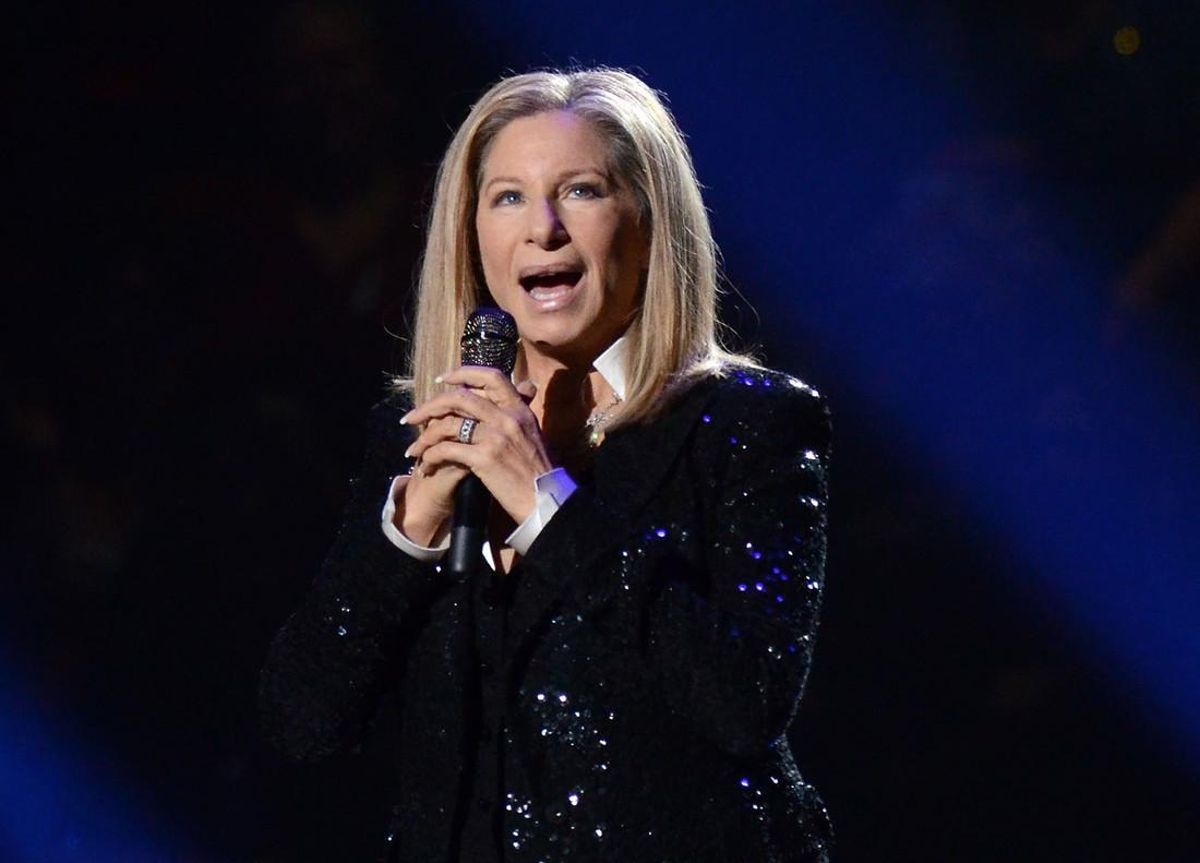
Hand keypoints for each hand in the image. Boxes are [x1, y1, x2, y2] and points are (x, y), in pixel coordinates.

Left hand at [400, 367, 550, 537]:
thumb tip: (522, 390)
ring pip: (448, 424)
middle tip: (414, 417)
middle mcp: (507, 418)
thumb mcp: (533, 434)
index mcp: (519, 410)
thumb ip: (519, 414)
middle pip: (459, 398)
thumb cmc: (539, 472)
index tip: (444, 379)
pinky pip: (447, 450)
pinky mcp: (485, 458)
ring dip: (424, 436)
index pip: (491, 377)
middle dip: (430, 406)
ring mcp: (496, 436)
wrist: (547, 500)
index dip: (463, 373)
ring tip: (413, 449)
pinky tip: (426, 466)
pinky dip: (431, 456)